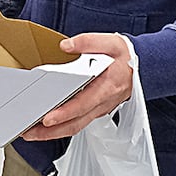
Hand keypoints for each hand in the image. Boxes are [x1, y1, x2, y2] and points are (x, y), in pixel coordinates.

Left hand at [19, 32, 133, 140]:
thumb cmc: (127, 57)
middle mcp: (102, 103)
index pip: (83, 104)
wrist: (145, 68)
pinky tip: (46, 127)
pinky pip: (77, 123)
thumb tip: (66, 46)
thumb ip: (87, 42)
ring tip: (31, 133)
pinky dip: (61, 128)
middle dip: (50, 131)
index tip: (48, 118)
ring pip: (75, 126)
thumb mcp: (111, 43)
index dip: (65, 113)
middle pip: (75, 123)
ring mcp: (98, 109)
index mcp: (106, 88)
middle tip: (29, 132)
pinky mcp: (95, 110)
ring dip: (52, 133)